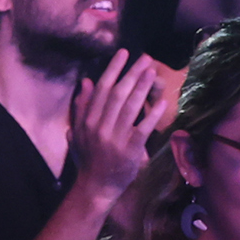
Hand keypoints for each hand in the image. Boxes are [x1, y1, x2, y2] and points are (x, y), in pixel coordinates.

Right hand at [64, 54, 169, 199]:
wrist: (95, 186)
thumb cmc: (87, 158)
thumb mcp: (77, 131)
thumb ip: (81, 107)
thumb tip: (86, 82)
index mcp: (87, 120)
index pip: (101, 89)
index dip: (113, 69)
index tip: (124, 53)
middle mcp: (100, 126)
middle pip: (117, 94)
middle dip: (132, 74)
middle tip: (146, 58)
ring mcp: (115, 139)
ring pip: (130, 108)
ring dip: (142, 88)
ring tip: (153, 72)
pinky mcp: (130, 151)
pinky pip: (143, 128)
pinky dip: (152, 114)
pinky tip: (162, 101)